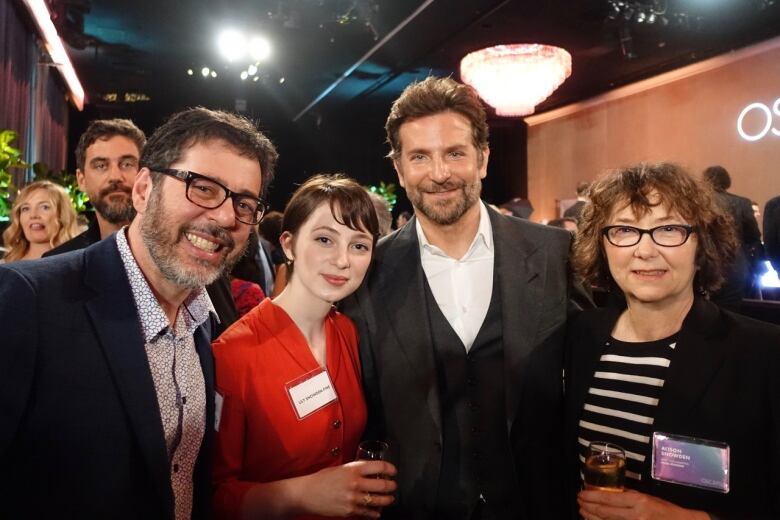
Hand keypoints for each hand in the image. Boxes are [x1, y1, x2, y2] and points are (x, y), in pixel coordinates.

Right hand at [296, 460, 397, 517]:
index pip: (379, 466)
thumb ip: (355, 469)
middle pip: (383, 485)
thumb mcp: (340, 468)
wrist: (307, 494)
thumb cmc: (322, 479)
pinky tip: (377, 512)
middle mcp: (355, 483)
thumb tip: (370, 470)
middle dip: (392, 486)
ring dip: (387, 500)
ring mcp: (353, 499)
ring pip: (378, 501)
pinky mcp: (349, 511)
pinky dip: (375, 513)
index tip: (393, 471)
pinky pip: (368, 513)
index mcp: (353, 470)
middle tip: (394, 486)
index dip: (390, 469)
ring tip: (389, 499)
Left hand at [578, 489, 709, 519]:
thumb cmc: (664, 509)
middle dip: (588, 507)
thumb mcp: (646, 497)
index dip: (592, 497)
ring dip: (592, 518)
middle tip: (578, 502)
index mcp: (638, 501)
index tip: (581, 493)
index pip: (609, 499)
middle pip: (605, 512)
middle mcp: (635, 515)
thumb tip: (608, 493)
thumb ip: (628, 495)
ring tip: (582, 512)